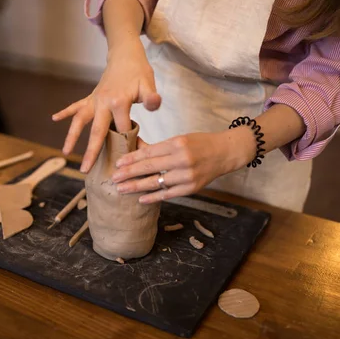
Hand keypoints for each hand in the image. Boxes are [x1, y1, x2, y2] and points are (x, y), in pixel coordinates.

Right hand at [52, 38, 160, 172]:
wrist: (125, 55)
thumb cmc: (139, 72)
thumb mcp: (148, 84)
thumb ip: (151, 97)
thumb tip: (154, 105)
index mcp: (119, 102)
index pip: (122, 129)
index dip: (126, 144)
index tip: (127, 159)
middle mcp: (103, 103)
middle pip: (96, 131)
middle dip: (91, 151)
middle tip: (85, 169)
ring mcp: (94, 100)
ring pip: (80, 120)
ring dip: (72, 136)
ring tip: (65, 152)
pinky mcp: (90, 98)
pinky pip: (76, 106)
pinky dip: (65, 112)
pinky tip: (55, 118)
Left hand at [111, 128, 255, 203]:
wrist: (225, 153)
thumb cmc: (200, 144)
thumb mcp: (180, 139)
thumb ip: (161, 148)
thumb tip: (137, 154)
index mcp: (177, 143)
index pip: (149, 152)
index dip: (132, 159)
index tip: (118, 163)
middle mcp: (182, 159)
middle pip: (150, 168)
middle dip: (129, 174)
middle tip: (114, 178)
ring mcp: (187, 175)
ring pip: (156, 182)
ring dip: (137, 187)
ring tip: (122, 189)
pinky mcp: (192, 188)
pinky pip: (168, 194)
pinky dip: (153, 197)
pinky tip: (141, 199)